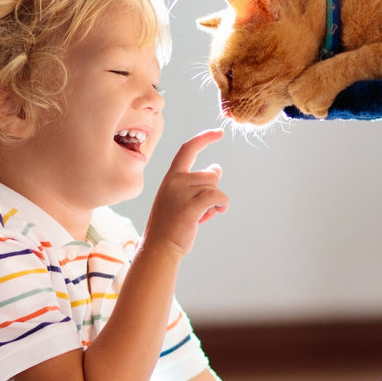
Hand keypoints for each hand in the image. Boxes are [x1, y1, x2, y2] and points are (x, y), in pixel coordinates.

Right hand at [144, 130, 228, 256]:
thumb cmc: (171, 225)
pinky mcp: (190, 206)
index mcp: (170, 178)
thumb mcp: (181, 199)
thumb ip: (196, 183)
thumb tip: (217, 168)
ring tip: (202, 215)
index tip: (220, 132)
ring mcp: (181, 193)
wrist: (159, 248)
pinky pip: (218, 197)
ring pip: (215, 187)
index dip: (204, 138)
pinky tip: (218, 212)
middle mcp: (174, 181)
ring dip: (216, 201)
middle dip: (213, 190)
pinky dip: (222, 204)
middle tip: (202, 209)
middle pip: (210, 175)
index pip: (188, 149)